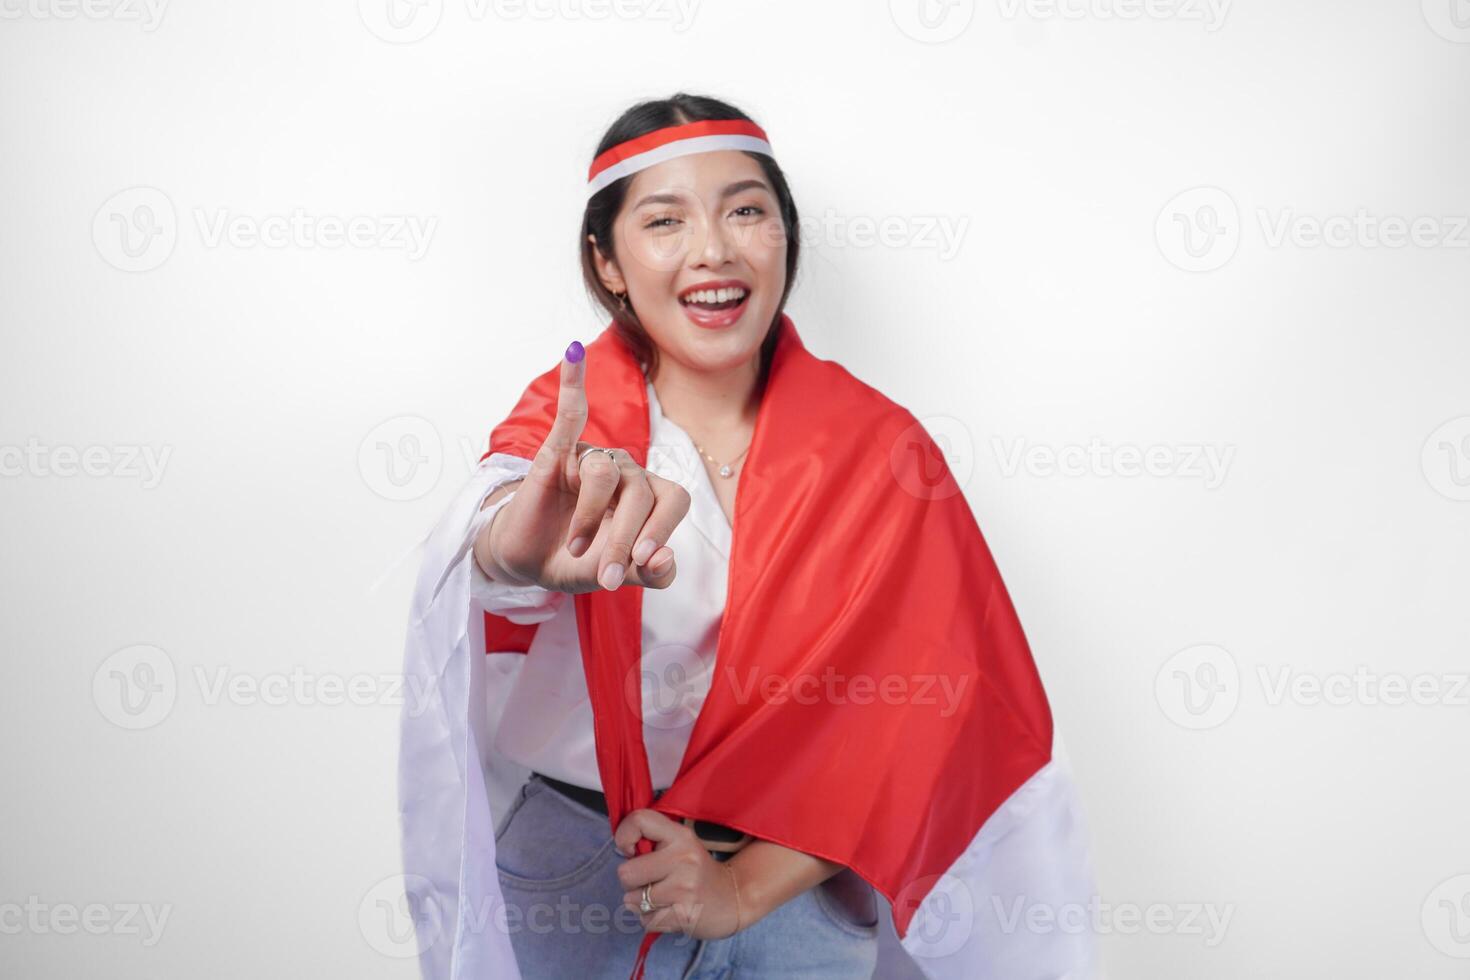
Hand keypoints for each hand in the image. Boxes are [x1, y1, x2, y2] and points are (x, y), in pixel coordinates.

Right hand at [480, 343, 690, 593]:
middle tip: (604, 575)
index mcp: (650, 497)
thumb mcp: (615, 575)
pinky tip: (574, 352)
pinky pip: (569, 413)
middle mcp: (627, 472)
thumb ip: (647, 573)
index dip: (662, 528)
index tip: (639, 563)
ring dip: (591, 518)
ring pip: (606, 474)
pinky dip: (573, 382)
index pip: (674, 499)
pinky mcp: (557, 452)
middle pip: (642, 492)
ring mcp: (593, 459)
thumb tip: (665, 559)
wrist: (528, 561)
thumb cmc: (578, 562)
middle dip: (623, 538)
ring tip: (575, 549)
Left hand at [614, 810, 741, 939]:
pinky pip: (646, 921)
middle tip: (650, 882)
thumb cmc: (696, 871)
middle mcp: (683, 858)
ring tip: (662, 898)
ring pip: (632, 900)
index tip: (630, 850)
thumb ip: (652, 840)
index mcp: (681, 836)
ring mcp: (685, 888)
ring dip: (641, 904)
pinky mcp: (685, 915)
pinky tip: (669, 912)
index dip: (623, 835)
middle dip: (631, 882)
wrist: (732, 899)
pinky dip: (652, 920)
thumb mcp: (680, 845)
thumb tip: (621, 847)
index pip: (639, 820)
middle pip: (625, 872)